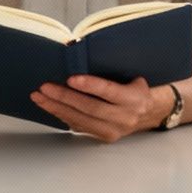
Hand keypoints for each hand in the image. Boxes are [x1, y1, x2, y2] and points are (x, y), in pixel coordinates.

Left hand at [32, 75, 169, 141]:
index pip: (109, 91)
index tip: (71, 78)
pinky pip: (80, 127)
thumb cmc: (138, 89)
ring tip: (39, 98)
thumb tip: (79, 54)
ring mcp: (114, 130)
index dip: (89, 85)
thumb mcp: (134, 77)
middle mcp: (125, 117)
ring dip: (56, 109)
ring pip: (81, 120)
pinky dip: (63, 116)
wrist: (152, 113)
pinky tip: (50, 107)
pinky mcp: (104, 138)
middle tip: (45, 88)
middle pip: (90, 108)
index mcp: (134, 98)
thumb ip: (112, 72)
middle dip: (64, 98)